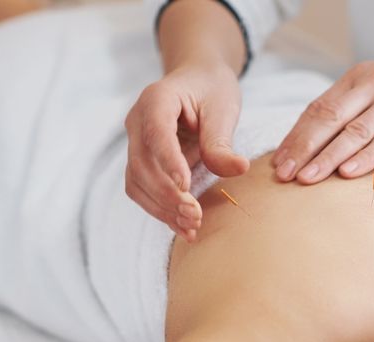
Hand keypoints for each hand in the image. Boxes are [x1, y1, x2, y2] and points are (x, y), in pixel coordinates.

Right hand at [125, 63, 249, 241]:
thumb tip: (238, 168)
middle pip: (141, 164)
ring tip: (191, 226)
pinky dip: (161, 211)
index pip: (156, 133)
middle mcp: (137, 121)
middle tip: (195, 215)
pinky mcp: (141, 162)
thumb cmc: (211, 90)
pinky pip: (143, 191)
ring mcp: (135, 143)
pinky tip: (184, 227)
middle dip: (167, 194)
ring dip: (162, 208)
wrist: (198, 82)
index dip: (168, 161)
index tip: (186, 186)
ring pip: (137, 182)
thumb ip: (222, 140)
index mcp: (156, 100)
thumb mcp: (223, 108)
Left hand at [271, 44, 373, 184]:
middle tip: (282, 175)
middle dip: (302, 149)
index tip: (277, 161)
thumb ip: (353, 105)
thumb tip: (317, 138)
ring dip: (327, 157)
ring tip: (306, 179)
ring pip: (354, 132)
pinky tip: (348, 173)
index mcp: (358, 78)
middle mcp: (373, 86)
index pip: (318, 109)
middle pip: (329, 120)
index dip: (295, 136)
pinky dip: (366, 158)